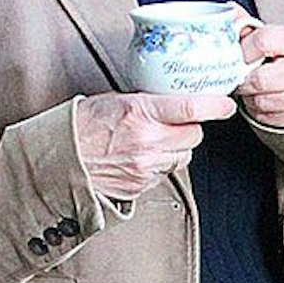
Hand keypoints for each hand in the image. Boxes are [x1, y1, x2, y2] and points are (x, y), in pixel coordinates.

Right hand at [74, 91, 235, 199]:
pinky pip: (165, 173)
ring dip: (176, 148)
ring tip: (154, 140)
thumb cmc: (82, 125)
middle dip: (189, 128)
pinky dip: (161, 164)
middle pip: (193, 135)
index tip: (226, 104)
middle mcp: (147, 141)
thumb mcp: (114, 100)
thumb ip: (148, 101)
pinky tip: (142, 156)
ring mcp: (145, 167)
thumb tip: (176, 96)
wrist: (58, 161)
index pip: (191, 109)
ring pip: (183, 156)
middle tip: (174, 121)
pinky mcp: (141, 186)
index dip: (215, 105)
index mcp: (140, 113)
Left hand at [233, 23, 283, 128]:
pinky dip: (258, 110)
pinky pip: (267, 117)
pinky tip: (261, 99)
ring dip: (249, 97)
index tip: (239, 55)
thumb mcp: (280, 34)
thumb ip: (252, 26)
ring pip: (262, 102)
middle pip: (260, 79)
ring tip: (250, 88)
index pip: (264, 40)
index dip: (244, 49)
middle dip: (243, 80)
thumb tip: (229, 10)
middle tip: (239, 76)